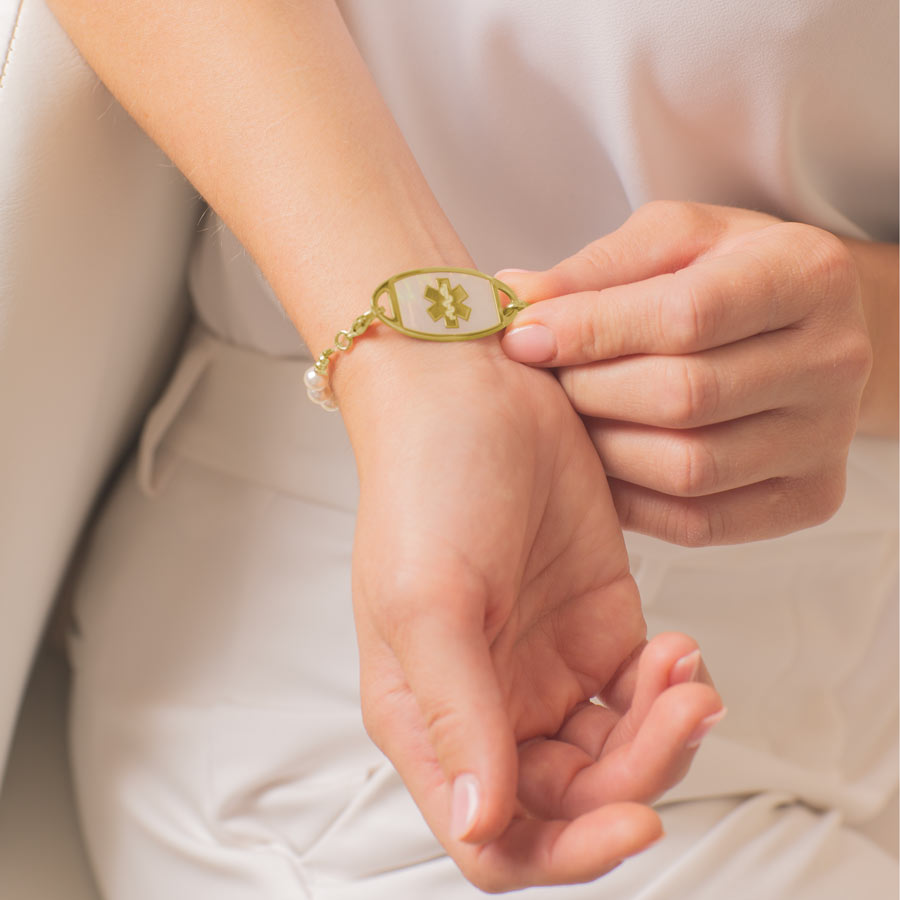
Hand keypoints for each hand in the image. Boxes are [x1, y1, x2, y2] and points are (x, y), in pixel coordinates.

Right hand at [339, 337, 721, 889]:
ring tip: (684, 668)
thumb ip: (457, 716)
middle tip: (677, 711)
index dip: (567, 853)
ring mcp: (544, 666)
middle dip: (637, 776)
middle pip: (573, 802)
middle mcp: (486, 703)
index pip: (495, 839)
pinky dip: (673, 687)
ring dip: (665, 732)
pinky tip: (680, 648)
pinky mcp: (594, 625)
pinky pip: (643, 694)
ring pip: (618, 754)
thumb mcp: (427, 602)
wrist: (474, 390)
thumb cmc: (425, 485)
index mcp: (428, 716)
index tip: (633, 819)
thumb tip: (483, 826)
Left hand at [498, 201, 873, 544]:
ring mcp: (827, 439)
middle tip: (545, 381)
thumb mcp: (671, 242)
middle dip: (589, 391)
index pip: (687, 315)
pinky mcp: (810, 498)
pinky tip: (602, 466)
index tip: (522, 337)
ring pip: (688, 468)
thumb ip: (596, 270)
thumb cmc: (725, 277)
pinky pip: (700, 522)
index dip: (591, 330)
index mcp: (807, 273)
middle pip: (684, 396)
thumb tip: (514, 299)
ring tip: (571, 421)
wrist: (803, 332)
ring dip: (603, 451)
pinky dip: (632, 502)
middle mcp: (834, 359)